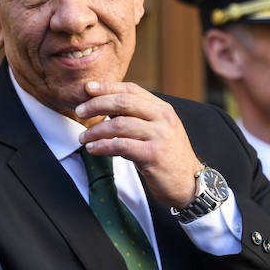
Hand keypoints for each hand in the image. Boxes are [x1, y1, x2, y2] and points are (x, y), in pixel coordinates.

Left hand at [75, 81, 205, 207]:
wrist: (189, 183)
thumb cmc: (169, 157)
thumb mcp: (158, 130)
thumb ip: (138, 117)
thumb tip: (106, 108)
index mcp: (163, 109)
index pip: (132, 89)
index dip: (108, 87)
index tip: (88, 89)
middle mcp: (163, 118)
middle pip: (123, 102)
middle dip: (96, 105)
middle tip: (80, 112)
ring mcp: (159, 136)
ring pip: (119, 125)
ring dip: (96, 130)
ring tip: (83, 137)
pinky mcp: (153, 155)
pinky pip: (121, 146)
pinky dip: (102, 146)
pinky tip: (93, 148)